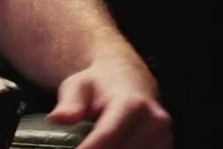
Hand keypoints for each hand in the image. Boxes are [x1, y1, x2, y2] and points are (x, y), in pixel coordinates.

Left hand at [47, 54, 172, 148]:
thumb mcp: (77, 86)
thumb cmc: (98, 84)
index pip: (108, 136)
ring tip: (90, 146)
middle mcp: (155, 122)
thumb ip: (69, 104)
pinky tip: (107, 148)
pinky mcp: (166, 147)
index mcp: (132, 104)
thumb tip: (57, 119)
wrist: (127, 80)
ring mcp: (164, 137)